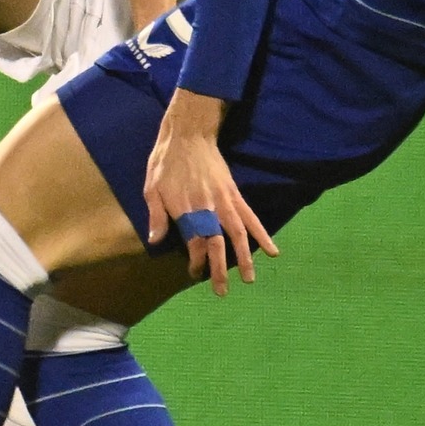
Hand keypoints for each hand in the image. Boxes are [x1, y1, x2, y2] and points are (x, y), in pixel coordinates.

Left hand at [143, 88, 278, 295]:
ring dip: (245, 257)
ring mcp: (225, 201)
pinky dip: (261, 234)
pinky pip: (250, 217)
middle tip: (221, 291)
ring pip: (238, 234)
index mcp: (187, 209)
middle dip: (219, 269)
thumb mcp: (152, 187)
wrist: (189, 134)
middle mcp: (208, 208)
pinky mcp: (235, 194)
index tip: (195, 273)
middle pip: (217, 244)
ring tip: (250, 278)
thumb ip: (157, 215)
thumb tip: (155, 241)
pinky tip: (272, 249)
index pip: (194, 243)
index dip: (196, 261)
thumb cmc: (166, 161)